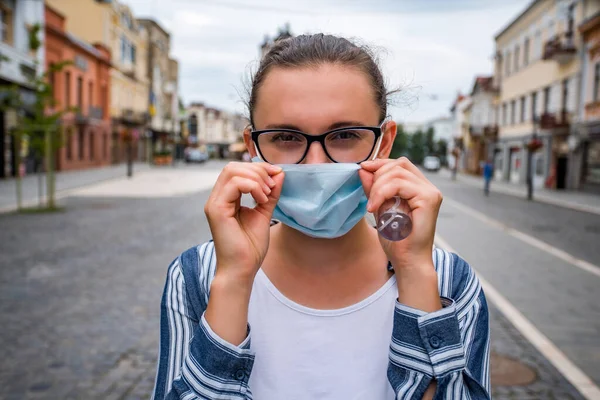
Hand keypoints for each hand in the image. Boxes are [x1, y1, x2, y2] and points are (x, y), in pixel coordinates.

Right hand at [204, 161, 283, 282]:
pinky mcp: (216, 209)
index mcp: (226, 198)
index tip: (277, 174)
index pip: (238, 170)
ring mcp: (214, 203)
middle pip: (233, 166)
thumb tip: (279, 173)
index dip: (259, 167)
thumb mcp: (264, 214)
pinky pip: (234, 184)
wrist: (242, 269)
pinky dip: (252, 187)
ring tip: (267, 194)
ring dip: (256, 178)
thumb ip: (270, 194)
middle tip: (272, 185)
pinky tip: (262, 200)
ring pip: (232, 171)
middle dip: (258, 170)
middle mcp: (217, 198)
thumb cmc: (250, 247)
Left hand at [359, 157, 442, 269]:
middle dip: (377, 176)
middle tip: (369, 198)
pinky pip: (400, 184)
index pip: (400, 164)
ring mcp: (430, 192)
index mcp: (418, 188)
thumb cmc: (396, 239)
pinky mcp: (428, 199)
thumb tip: (363, 169)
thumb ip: (374, 188)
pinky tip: (375, 208)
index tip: (362, 169)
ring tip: (372, 206)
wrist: (407, 261)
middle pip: (399, 164)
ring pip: (398, 172)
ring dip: (378, 187)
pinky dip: (382, 193)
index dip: (380, 164)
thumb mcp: (380, 208)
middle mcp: (428, 187)